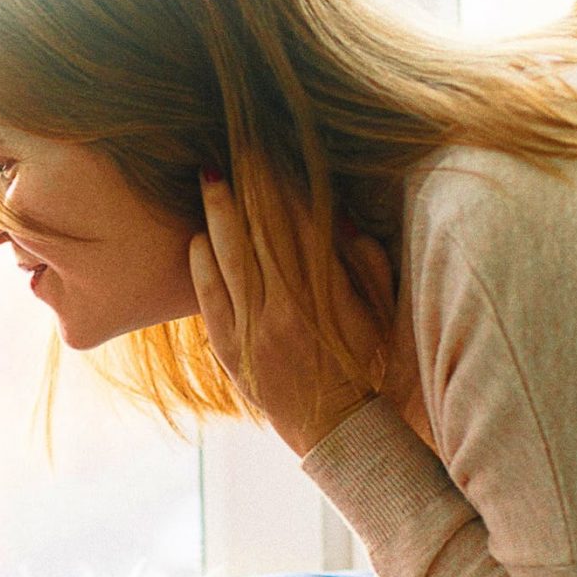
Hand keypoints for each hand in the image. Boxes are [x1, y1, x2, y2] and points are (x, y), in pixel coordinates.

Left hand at [189, 169, 393, 455]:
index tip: (272, 150)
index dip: (285, 183)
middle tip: (233, 143)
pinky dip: (202, 266)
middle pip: (262, 231)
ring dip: (219, 213)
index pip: (301, 223)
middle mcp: (287, 307)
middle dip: (248, 185)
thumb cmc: (365, 368)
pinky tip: (197, 237)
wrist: (339, 432)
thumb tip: (340, 217)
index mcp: (327, 294)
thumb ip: (364, 265)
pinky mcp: (231, 349)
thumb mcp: (378, 314)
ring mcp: (254, 328)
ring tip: (208, 176)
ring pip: (231, 258)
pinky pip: (210, 299)